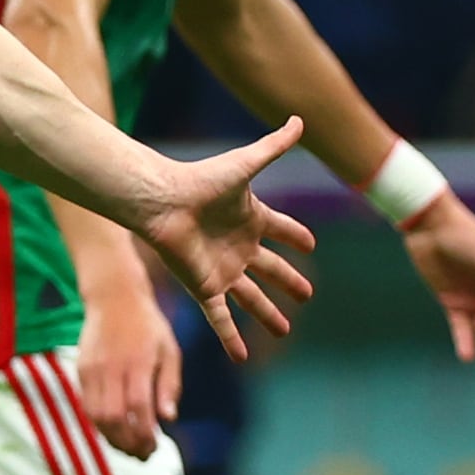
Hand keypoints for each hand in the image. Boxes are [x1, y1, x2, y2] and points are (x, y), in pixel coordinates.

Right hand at [73, 275, 183, 458]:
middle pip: (114, 417)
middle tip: (142, 454)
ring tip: (128, 448)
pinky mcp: (81, 370)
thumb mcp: (170, 350)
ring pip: (96, 416)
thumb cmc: (149, 326)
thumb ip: (170, 385)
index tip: (155, 447)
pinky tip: (114, 429)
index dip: (145, 433)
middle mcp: (113, 367)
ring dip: (112, 438)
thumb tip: (169, 418)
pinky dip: (99, 424)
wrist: (114, 298)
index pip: (139, 407)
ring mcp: (93, 369)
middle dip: (128, 442)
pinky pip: (86, 405)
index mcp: (139, 362)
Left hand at [131, 119, 315, 361]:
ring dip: (268, 314)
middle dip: (289, 282)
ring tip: (285, 331)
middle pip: (272, 270)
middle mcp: (239, 247)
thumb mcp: (246, 164)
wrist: (162, 201)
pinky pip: (221, 318)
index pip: (283, 230)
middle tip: (308, 294)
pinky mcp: (205, 287)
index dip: (297, 237)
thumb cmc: (201, 180)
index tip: (312, 246)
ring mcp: (223, 270)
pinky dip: (230, 337)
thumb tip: (299, 118)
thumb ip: (274, 145)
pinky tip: (240, 357)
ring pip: (252, 299)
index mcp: (251, 218)